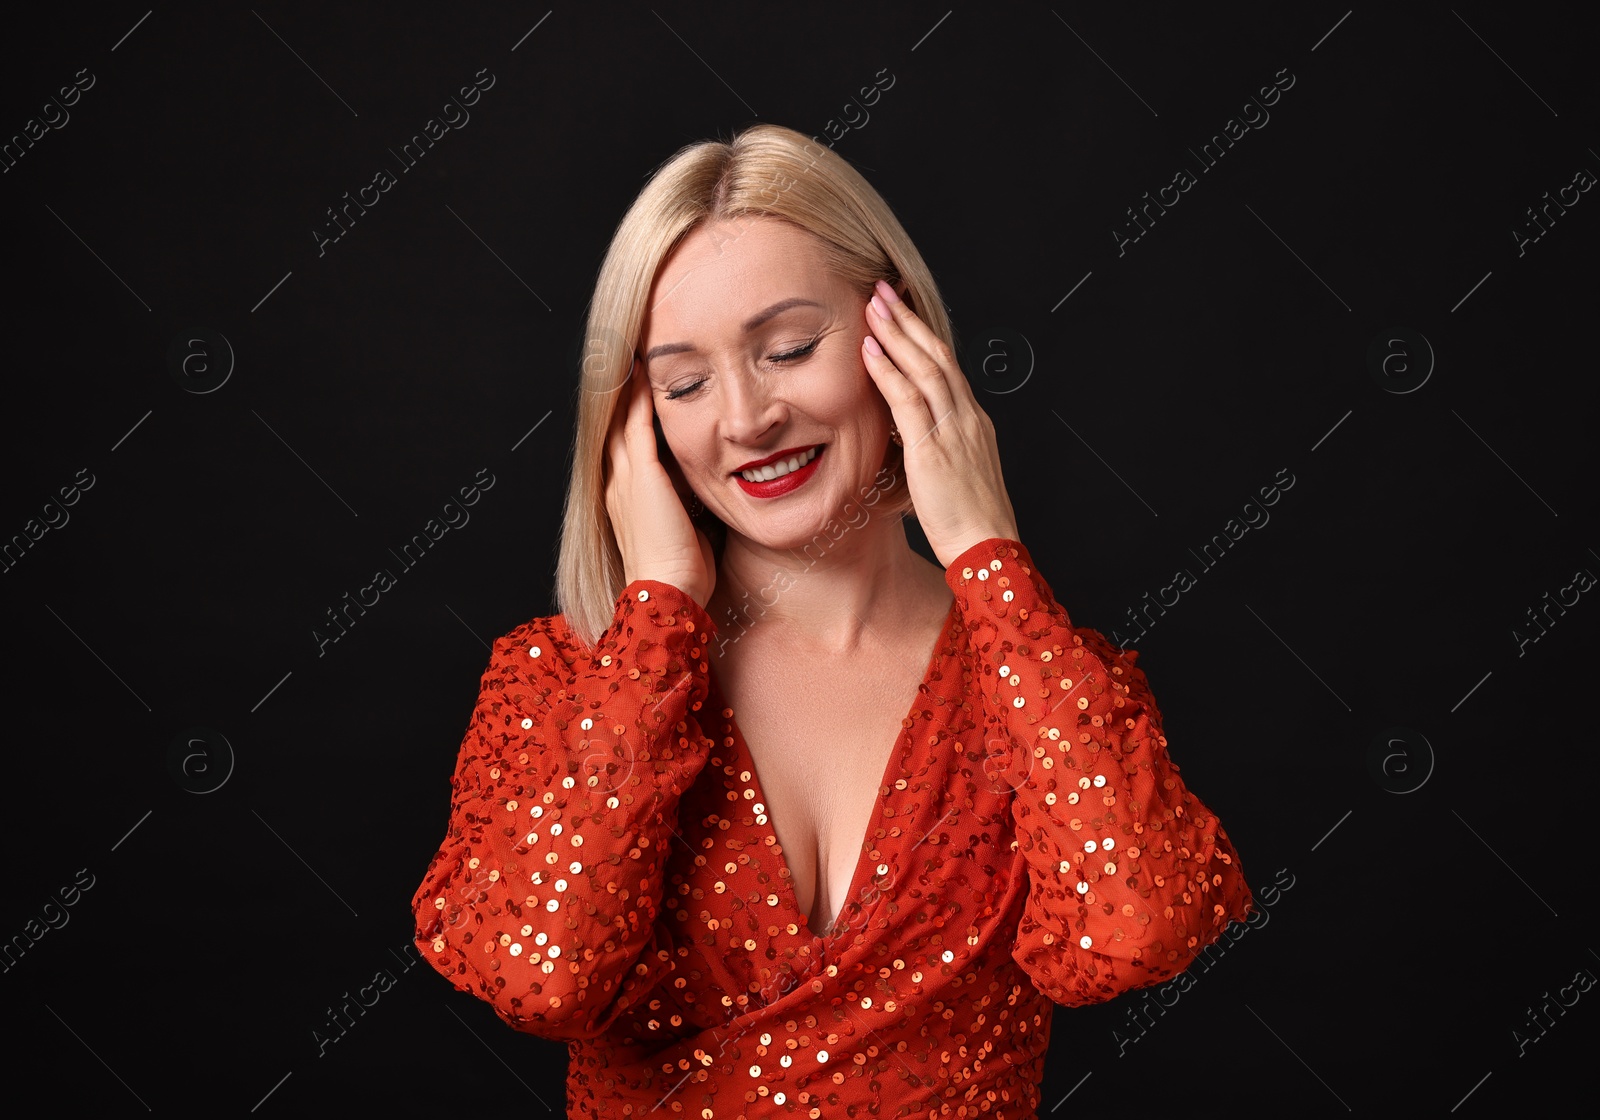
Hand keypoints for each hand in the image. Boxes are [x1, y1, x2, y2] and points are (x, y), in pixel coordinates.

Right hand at [603, 358, 717, 608]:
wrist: (668, 593)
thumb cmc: (682, 573)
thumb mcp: (685, 530)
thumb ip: (689, 506)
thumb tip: (710, 492)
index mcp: (626, 499)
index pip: (623, 447)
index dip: (625, 417)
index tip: (635, 391)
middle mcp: (618, 484)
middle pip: (612, 426)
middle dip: (618, 394)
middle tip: (624, 359)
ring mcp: (625, 478)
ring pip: (618, 419)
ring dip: (625, 387)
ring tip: (631, 355)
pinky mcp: (642, 475)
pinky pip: (635, 424)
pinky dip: (637, 396)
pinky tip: (641, 371)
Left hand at [861, 279, 1019, 567]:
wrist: (989, 551)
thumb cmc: (970, 524)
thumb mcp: (956, 477)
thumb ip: (936, 451)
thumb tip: (911, 441)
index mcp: (974, 424)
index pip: (947, 368)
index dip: (924, 337)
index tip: (903, 313)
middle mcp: (967, 419)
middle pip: (937, 355)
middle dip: (909, 320)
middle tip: (885, 291)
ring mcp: (954, 431)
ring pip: (925, 368)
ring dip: (896, 333)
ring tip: (873, 306)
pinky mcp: (934, 449)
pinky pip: (908, 400)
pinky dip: (888, 371)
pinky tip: (870, 350)